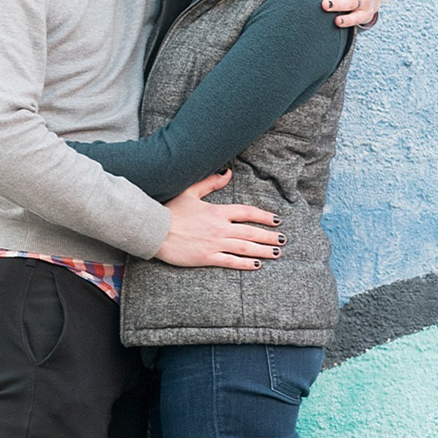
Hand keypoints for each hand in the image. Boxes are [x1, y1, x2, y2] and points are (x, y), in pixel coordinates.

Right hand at [156, 173, 281, 268]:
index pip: (247, 213)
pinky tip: (257, 265)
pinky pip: (231, 261)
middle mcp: (220, 228)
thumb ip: (210, 183)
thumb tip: (228, 173)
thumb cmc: (170, 211)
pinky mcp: (206, 257)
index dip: (264, 216)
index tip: (276, 220)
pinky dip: (245, 263)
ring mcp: (214, 243)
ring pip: (245, 247)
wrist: (155, 230)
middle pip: (251, 232)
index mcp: (217, 211)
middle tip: (283, 240)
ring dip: (263, 250)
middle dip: (269, 236)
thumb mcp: (190, 192)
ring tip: (276, 253)